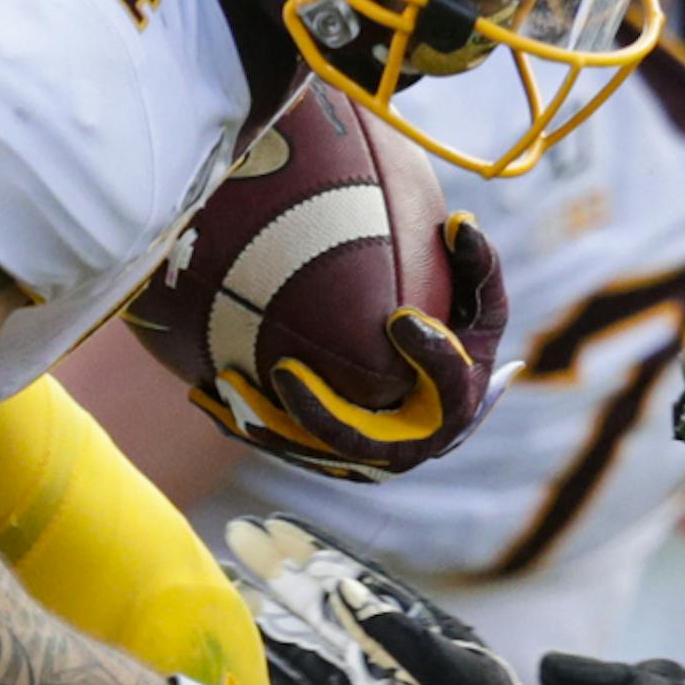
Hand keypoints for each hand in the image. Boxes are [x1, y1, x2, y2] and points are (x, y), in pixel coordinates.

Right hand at [225, 512, 526, 684]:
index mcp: (403, 632)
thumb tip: (344, 590)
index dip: (312, 553)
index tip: (275, 526)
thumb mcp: (450, 675)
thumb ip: (397, 634)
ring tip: (226, 580)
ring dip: (264, 612)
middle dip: (278, 572)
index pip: (349, 582)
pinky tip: (236, 645)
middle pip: (315, 603)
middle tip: (238, 536)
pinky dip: (265, 666)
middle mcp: (372, 654)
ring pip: (299, 640)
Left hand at [227, 210, 508, 480]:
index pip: (447, 386)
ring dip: (267, 421)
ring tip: (228, 384)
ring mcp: (362, 462)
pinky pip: (281, 444)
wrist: (432, 402)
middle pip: (357, 440)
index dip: (428, 355)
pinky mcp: (328, 463)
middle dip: (319, 413)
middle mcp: (406, 446)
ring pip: (307, 451)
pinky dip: (243, 421)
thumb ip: (477, 267)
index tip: (400, 319)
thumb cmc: (458, 338)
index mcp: (454, 405)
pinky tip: (205, 393)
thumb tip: (461, 221)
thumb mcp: (479, 305)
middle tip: (286, 372)